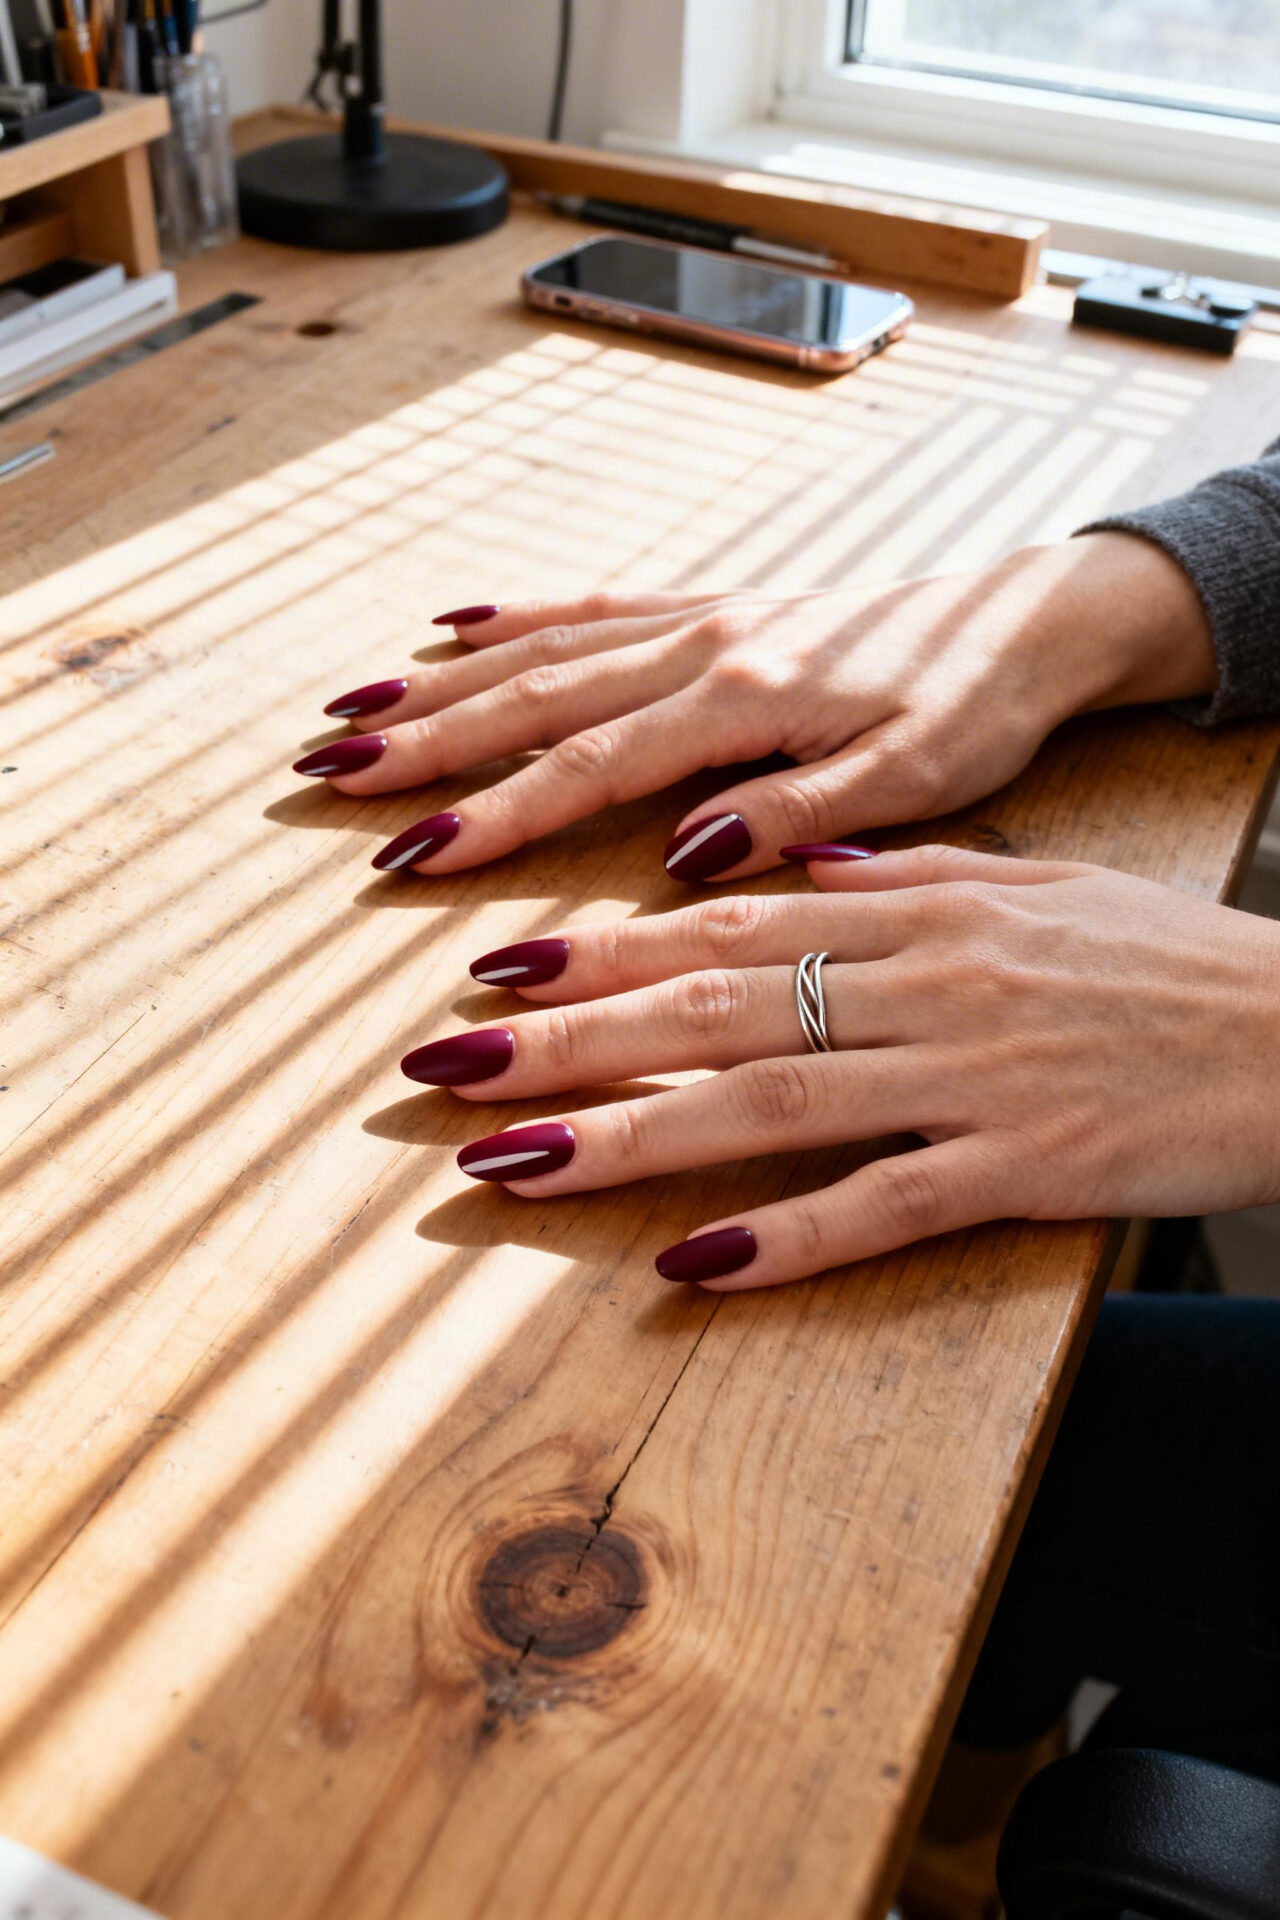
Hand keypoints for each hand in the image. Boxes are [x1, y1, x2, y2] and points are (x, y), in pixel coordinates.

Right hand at [297, 534, 1214, 879]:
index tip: (411, 854)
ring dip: (444, 682)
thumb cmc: (978, 705)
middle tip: (331, 775)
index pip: (591, 766)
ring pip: (546, 647)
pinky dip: (517, 618)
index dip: (496, 815)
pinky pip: (595, 605)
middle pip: (537, 697)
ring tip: (355, 709)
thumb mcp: (918, 780)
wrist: (1027, 619)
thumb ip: (798, 813)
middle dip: (428, 741)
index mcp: (746, 699)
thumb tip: (684, 851)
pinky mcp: (715, 608)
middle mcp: (706, 646)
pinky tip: (458, 629)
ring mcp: (703, 618)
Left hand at [401, 846, 1279, 1287]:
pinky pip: (886, 1205)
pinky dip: (788, 1238)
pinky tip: (693, 1270)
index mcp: (916, 913)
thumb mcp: (1034, 883)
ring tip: (508, 1165)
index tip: (497, 967)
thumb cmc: (1166, 960)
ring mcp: (968, 1075)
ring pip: (767, 1103)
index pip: (725, 929)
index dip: (601, 951)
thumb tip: (790, 872)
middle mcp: (920, 983)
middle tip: (442, 1064)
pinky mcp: (1024, 1163)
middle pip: (712, 1012)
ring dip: (628, 1135)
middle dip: (568, 1038)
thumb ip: (904, 878)